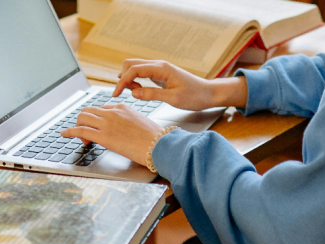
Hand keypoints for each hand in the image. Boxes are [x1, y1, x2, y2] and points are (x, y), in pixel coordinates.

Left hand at [60, 104, 162, 165]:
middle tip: (87, 135)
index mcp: (122, 107)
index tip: (97, 129)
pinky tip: (65, 134)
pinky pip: (80, 130)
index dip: (96, 119)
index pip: (101, 109)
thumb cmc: (155, 139)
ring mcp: (107, 123)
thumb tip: (123, 131)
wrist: (159, 145)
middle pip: (88, 111)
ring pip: (82, 118)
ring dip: (78, 127)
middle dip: (84, 121)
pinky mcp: (103, 135)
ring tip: (83, 139)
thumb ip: (128, 123)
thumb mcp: (140, 124)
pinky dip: (69, 132)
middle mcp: (112, 112)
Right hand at [114, 59, 247, 109]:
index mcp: (161, 68)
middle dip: (123, 77)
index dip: (122, 81)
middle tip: (125, 94)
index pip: (134, 70)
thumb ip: (153, 95)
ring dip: (129, 79)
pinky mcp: (160, 75)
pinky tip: (139, 91)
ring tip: (135, 93)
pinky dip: (136, 81)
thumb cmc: (195, 96)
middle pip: (131, 64)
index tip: (116, 94)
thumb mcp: (174, 98)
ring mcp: (159, 69)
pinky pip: (142, 74)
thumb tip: (134, 93)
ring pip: (136, 68)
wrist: (208, 94)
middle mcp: (159, 65)